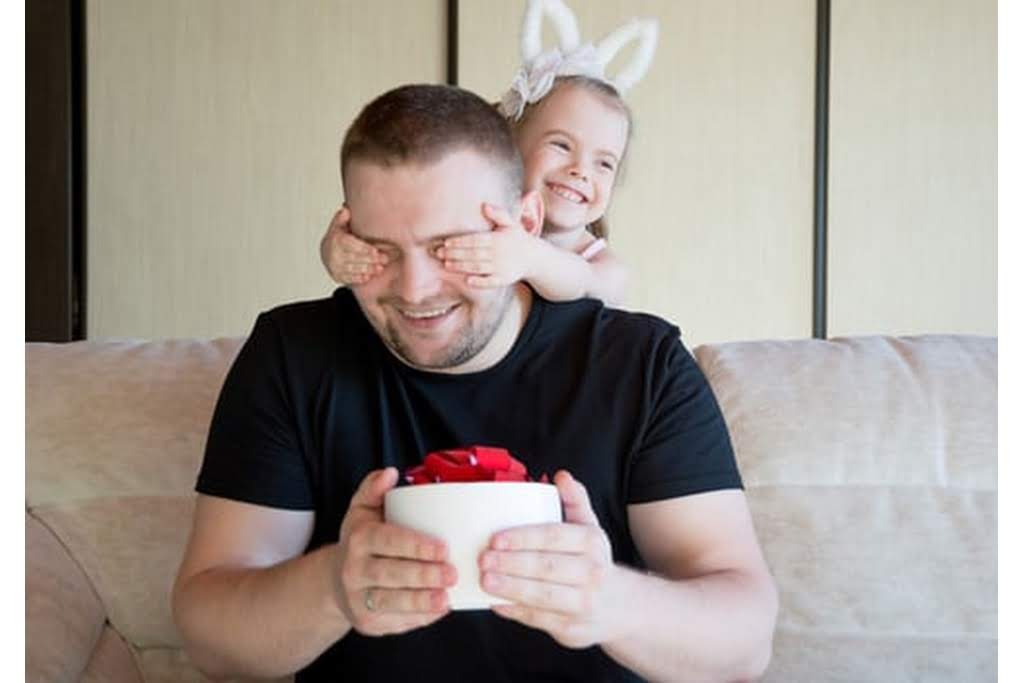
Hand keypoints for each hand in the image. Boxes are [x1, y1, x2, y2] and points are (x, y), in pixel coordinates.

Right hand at [320, 207, 388, 285]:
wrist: (326, 253)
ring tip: (379, 268)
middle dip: (370, 260)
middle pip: (354, 258)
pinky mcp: (337, 276)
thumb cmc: (337, 238)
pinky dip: (359, 278)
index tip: (376, 251)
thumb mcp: (338, 225)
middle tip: (384, 260)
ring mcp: (335, 267)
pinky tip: (368, 276)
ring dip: (367, 270)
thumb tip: (345, 210)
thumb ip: (342, 218)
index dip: (365, 249)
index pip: (352, 246)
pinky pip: (349, 278)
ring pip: (353, 269)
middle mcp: (334, 255)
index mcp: (336, 241)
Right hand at [331, 468, 456, 635]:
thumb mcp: (362, 510)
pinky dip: (419, 618)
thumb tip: (390, 473)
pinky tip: (439, 610)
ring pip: (391, 602)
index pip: (387, 541)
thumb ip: (374, 489)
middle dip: (423, 575)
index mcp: (358, 539)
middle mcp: (354, 570)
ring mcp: (358, 600)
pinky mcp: (368, 624)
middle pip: (390, 574)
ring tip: (446, 597)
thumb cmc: (361, 541)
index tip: (443, 548)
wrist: (335, 582)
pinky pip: (396, 623)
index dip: (415, 546)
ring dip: (421, 602)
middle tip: (452, 573)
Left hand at [436, 203, 539, 286]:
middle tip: (438, 254)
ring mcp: (501, 268)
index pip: (475, 240)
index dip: (460, 242)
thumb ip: (498, 214)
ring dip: (462, 267)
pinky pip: (490, 282)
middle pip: (473, 254)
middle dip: (455, 254)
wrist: (534, 257)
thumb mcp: (511, 223)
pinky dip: (480, 282)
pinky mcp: (504, 279)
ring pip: (479, 267)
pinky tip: (467, 281)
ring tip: (447, 265)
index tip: (446, 243)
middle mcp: (499, 253)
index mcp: (498, 239)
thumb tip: (484, 205)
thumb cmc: (517, 238)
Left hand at [479, 471, 629, 648]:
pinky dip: (515, 611)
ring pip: (543, 596)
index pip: (554, 537)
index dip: (523, 538)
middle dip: (512, 564)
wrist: (620, 606)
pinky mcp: (570, 628)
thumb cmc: (592, 561)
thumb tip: (562, 476)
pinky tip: (496, 602)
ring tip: (485, 580)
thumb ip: (575, 500)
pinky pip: (539, 619)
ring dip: (511, 588)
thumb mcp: (589, 528)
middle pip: (546, 567)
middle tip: (483, 559)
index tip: (496, 538)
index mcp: (591, 543)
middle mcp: (591, 573)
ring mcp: (582, 603)